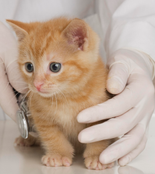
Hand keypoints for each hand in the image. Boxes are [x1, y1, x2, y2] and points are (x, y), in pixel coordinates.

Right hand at [0, 13, 26, 120]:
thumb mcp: (11, 51)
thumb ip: (18, 76)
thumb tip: (26, 94)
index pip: (9, 106)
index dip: (22, 116)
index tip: (33, 120)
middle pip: (9, 98)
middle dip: (20, 92)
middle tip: (26, 74)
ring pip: (4, 91)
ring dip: (12, 83)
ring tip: (10, 64)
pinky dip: (5, 79)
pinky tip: (3, 65)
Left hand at [77, 49, 154, 165]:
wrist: (138, 70)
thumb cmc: (126, 65)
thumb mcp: (122, 62)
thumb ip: (118, 73)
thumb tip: (113, 87)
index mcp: (141, 89)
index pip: (119, 104)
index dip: (100, 112)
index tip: (79, 116)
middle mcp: (145, 106)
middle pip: (124, 123)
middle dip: (102, 132)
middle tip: (81, 137)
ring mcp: (145, 118)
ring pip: (134, 138)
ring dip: (117, 149)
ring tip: (102, 159)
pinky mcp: (142, 125)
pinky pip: (139, 142)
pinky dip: (130, 153)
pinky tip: (119, 161)